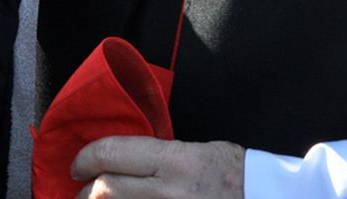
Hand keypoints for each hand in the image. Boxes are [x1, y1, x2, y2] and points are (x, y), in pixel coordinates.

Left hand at [72, 137, 245, 198]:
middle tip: (81, 192)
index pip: (113, 154)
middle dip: (85, 192)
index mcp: (175, 161)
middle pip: (106, 191)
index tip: (78, 165)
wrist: (268, 198)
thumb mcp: (196, 151)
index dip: (86, 158)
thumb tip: (121, 159)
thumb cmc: (235, 174)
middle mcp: (169, 192)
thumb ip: (158, 155)